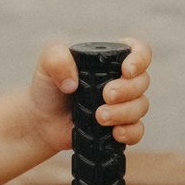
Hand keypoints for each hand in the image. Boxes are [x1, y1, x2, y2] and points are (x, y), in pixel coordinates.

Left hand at [24, 37, 150, 156]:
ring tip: (100, 117)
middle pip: (143, 81)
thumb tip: (73, 82)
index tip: (126, 71)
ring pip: (141, 106)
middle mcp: (122, 80)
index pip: (140, 51)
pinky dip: (131, 133)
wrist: (41, 121)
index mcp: (110, 60)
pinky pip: (137, 131)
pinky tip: (115, 133)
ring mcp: (123, 105)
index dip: (140, 59)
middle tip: (106, 95)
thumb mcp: (47, 63)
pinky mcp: (119, 127)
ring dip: (124, 112)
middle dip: (128, 89)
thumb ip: (57, 60)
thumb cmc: (47, 88)